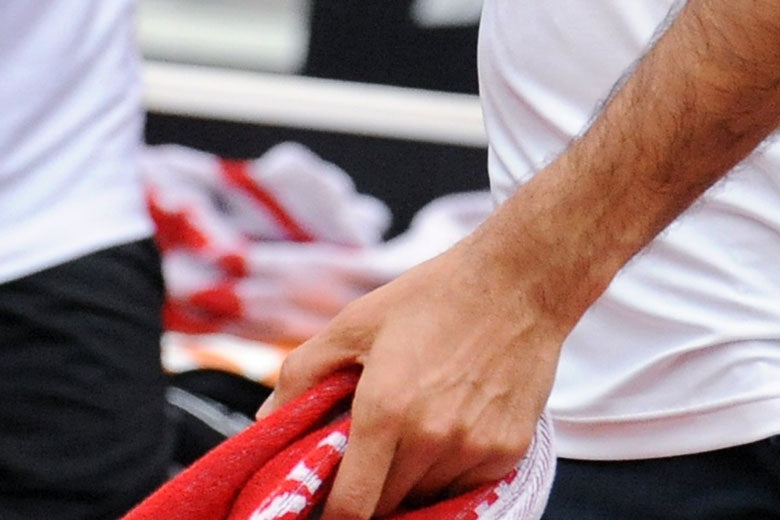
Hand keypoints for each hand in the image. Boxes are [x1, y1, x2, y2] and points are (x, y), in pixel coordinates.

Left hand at [264, 214, 566, 519]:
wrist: (516, 283)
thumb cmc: (431, 297)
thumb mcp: (356, 322)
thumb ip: (302, 373)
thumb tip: (264, 418)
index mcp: (385, 409)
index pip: (352, 508)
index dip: (333, 518)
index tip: (324, 510)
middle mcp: (430, 439)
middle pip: (388, 506)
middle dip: (371, 491)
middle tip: (366, 457)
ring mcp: (472, 450)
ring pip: (427, 499)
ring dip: (410, 481)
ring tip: (410, 433)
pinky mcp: (506, 453)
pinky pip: (465, 488)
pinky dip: (449, 473)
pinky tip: (447, 430)